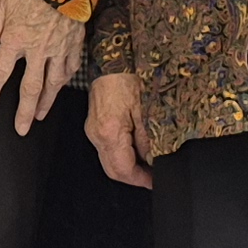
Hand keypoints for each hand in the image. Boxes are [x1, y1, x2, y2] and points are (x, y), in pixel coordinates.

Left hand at [0, 0, 84, 130]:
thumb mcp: (3, 2)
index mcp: (15, 39)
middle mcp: (37, 49)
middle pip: (30, 88)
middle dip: (24, 112)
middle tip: (22, 130)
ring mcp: (59, 48)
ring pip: (53, 83)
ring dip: (46, 102)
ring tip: (41, 116)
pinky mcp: (75, 42)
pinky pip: (71, 67)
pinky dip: (65, 80)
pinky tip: (61, 87)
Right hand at [87, 69, 152, 188]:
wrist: (111, 64)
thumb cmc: (128, 82)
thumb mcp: (145, 112)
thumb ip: (147, 140)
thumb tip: (152, 161)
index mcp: (111, 133)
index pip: (124, 169)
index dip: (140, 180)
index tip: (154, 183)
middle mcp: (97, 136)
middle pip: (113, 171)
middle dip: (132, 179)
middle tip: (151, 179)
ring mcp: (93, 132)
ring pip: (109, 163)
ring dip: (126, 169)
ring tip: (146, 167)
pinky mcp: (94, 128)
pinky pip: (106, 151)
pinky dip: (120, 157)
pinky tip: (134, 152)